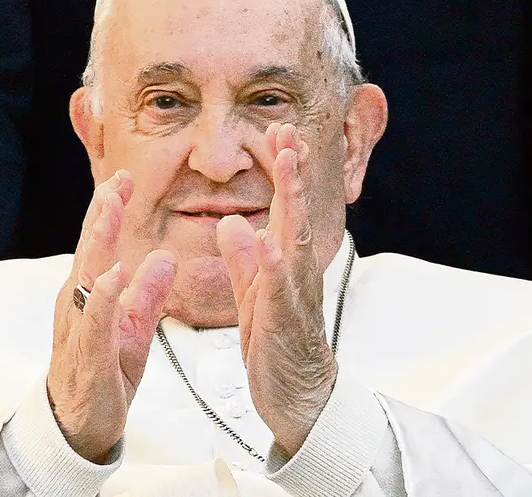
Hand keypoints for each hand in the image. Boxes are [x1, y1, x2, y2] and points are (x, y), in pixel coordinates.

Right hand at [47, 169, 176, 462]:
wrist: (77, 428)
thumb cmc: (102, 375)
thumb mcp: (134, 330)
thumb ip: (148, 294)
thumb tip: (163, 257)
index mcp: (89, 295)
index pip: (98, 244)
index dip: (108, 210)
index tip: (123, 178)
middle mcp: (78, 305)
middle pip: (89, 250)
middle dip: (102, 213)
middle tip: (116, 179)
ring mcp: (79, 328)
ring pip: (87, 276)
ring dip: (99, 240)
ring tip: (111, 208)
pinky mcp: (89, 355)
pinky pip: (95, 321)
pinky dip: (104, 296)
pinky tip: (113, 274)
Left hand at [216, 123, 336, 457]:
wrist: (299, 399)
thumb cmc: (277, 346)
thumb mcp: (253, 295)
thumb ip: (243, 259)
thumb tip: (231, 222)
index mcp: (283, 264)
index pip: (284, 208)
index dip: (282, 170)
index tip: (278, 132)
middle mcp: (295, 273)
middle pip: (295, 214)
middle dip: (292, 172)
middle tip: (288, 132)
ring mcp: (294, 296)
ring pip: (296, 241)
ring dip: (292, 202)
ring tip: (287, 166)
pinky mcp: (285, 324)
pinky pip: (281, 291)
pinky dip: (275, 265)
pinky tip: (268, 240)